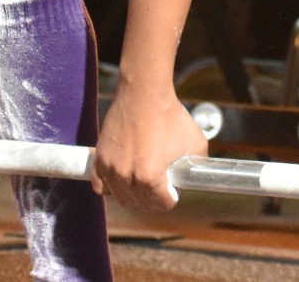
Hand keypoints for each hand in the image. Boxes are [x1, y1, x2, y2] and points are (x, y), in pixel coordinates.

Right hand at [92, 81, 205, 212]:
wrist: (144, 93)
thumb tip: (193, 178)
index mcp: (150, 178)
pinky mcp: (100, 158)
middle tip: (160, 191)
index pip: (162, 204)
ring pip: (121, 197)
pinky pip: (101, 185)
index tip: (173, 191)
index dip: (171, 198)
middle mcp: (127, 177)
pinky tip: (122, 180)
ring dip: (133, 196)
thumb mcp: (196, 143)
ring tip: (143, 185)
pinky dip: (110, 187)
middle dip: (153, 201)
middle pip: (140, 204)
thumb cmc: (169, 115)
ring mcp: (111, 168)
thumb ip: (197, 166)